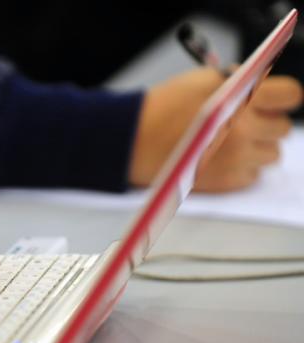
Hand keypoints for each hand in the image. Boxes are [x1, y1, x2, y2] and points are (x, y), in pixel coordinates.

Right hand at [130, 68, 302, 191]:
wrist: (133, 141)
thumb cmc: (161, 110)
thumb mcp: (201, 80)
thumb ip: (237, 82)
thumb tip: (259, 86)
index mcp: (240, 100)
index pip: (290, 96)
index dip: (281, 97)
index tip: (273, 100)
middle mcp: (244, 131)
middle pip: (283, 129)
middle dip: (266, 123)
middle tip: (244, 122)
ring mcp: (236, 160)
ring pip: (271, 155)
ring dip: (256, 148)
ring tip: (230, 142)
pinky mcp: (225, 182)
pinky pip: (252, 176)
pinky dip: (242, 168)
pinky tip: (220, 158)